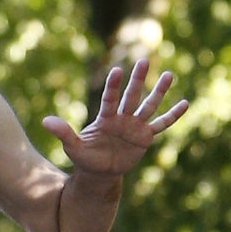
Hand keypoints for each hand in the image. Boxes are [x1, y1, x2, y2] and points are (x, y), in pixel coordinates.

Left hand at [43, 55, 188, 179]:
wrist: (99, 172)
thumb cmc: (84, 157)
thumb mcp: (72, 146)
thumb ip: (62, 132)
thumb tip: (45, 120)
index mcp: (105, 118)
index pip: (110, 99)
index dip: (113, 86)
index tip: (116, 71)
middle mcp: (122, 118)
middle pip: (132, 96)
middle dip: (138, 79)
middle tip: (144, 59)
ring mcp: (135, 126)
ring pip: (149, 105)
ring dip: (159, 91)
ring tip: (169, 74)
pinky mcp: (145, 137)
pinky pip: (162, 125)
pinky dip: (173, 115)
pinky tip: (185, 103)